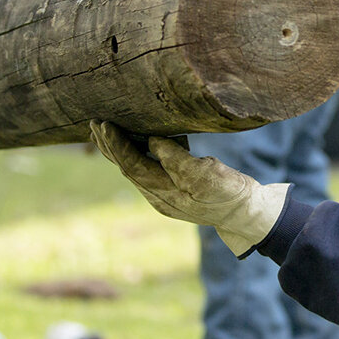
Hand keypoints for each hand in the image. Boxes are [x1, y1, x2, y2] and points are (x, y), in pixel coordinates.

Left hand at [90, 121, 287, 256]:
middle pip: (126, 168)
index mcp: (165, 192)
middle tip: (94, 123)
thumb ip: (178, 159)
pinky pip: (144, 172)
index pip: (132, 164)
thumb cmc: (231, 192)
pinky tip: (131, 145)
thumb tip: (151, 141)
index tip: (104, 124)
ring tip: (103, 132)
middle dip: (109, 146)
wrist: (245, 215)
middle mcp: (158, 197)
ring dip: (117, 151)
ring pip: (133, 170)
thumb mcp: (209, 173)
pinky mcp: (172, 192)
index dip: (116, 144)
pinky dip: (132, 155)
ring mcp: (163, 197)